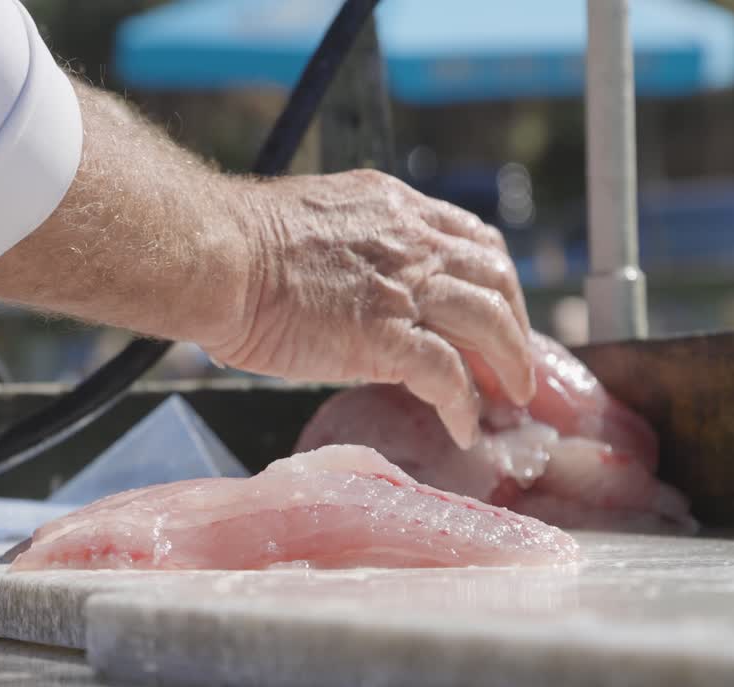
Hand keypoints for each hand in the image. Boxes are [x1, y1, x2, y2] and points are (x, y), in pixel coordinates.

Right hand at [207, 170, 534, 447]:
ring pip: (490, 324)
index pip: (472, 239)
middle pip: (496, 279)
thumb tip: (354, 284)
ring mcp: (404, 289)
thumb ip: (354, 247)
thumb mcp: (317, 222)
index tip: (496, 309)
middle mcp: (412, 242)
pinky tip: (463, 429)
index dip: (495, 279)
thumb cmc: (239, 246)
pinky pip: (447, 376)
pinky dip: (462, 406)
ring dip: (510, 364)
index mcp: (394, 209)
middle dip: (516, 322)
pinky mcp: (387, 337)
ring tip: (512, 398)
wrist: (217, 259)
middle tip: (515, 361)